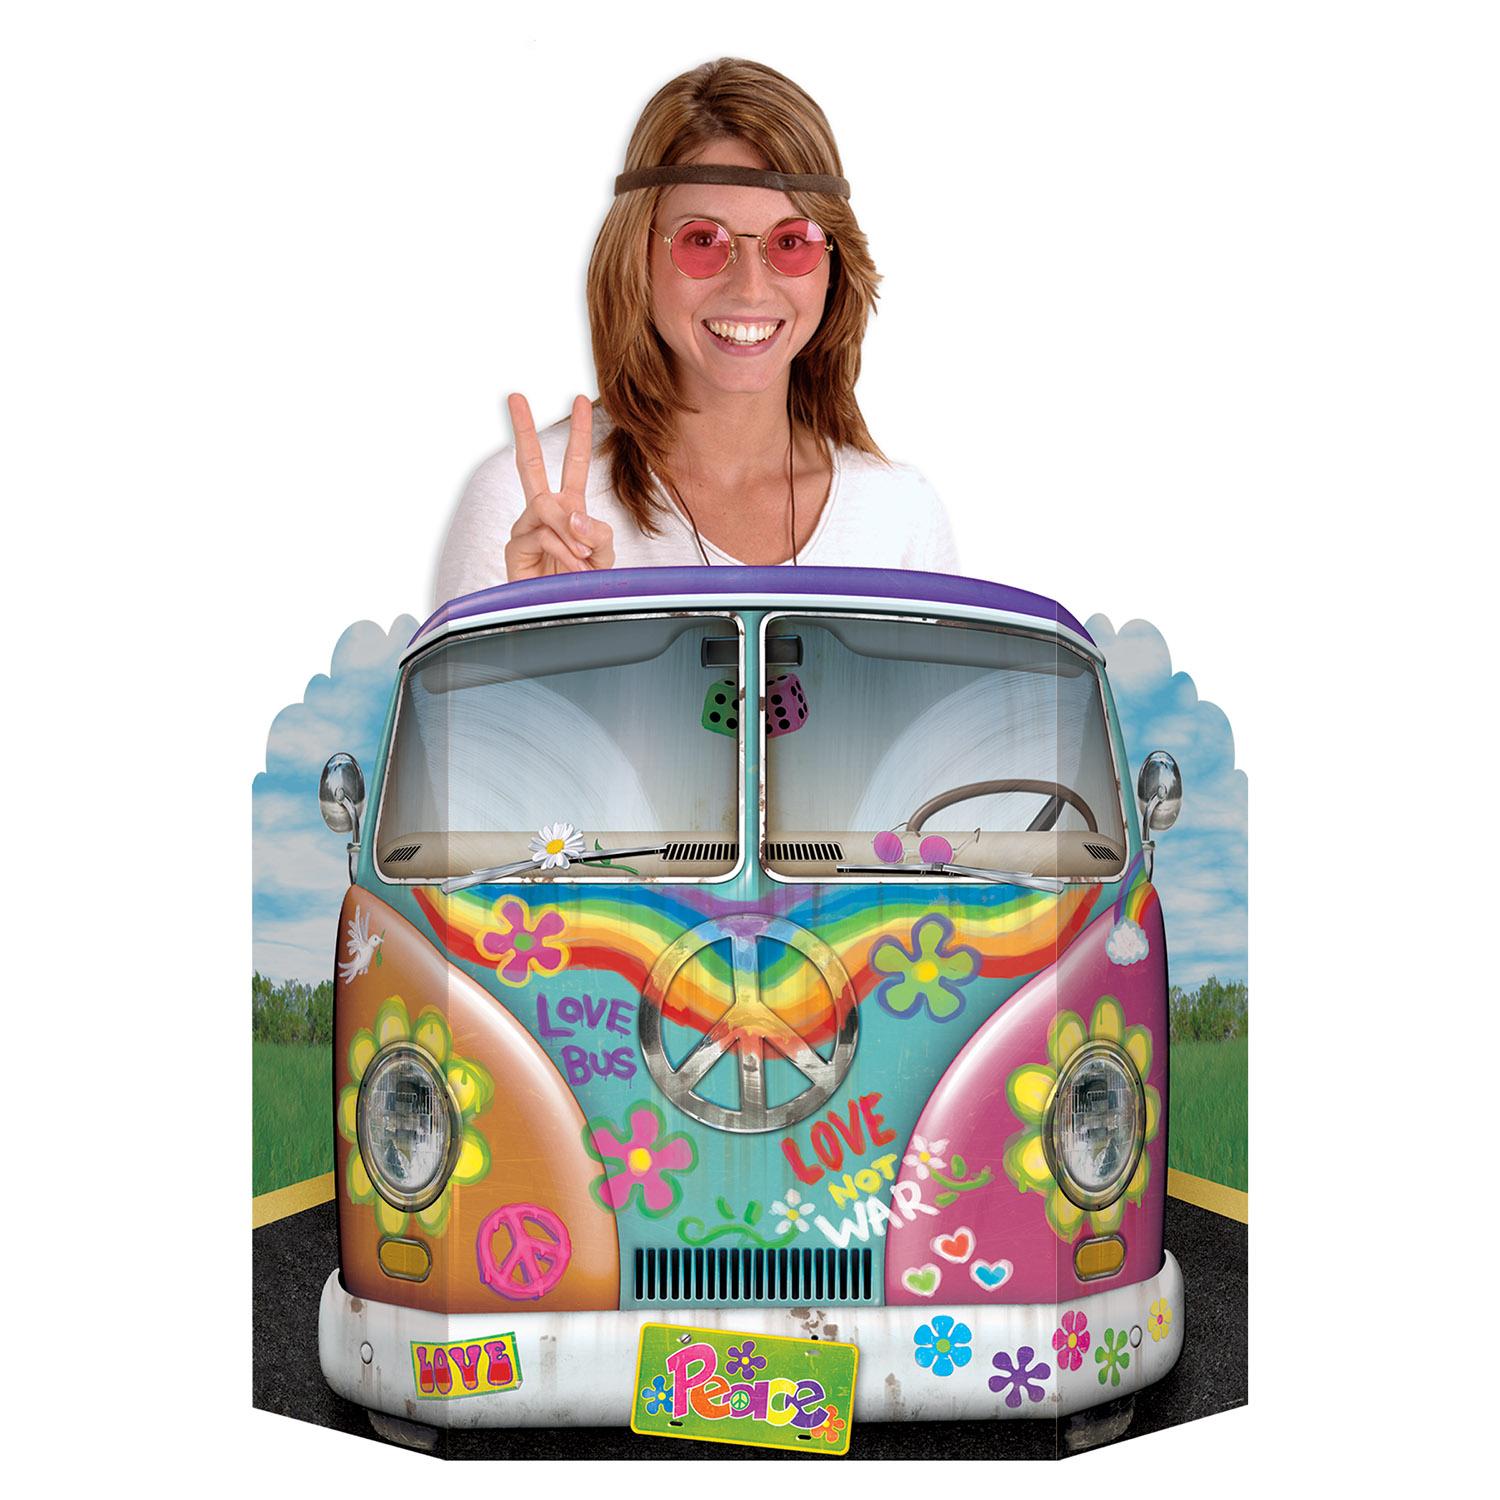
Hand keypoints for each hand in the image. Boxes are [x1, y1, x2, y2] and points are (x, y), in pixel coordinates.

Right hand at [503, 393, 615, 579]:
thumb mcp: (604, 556)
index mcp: (568, 507)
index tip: (581, 399)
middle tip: (515, 396)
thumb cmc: (584, 587)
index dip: (577, 433)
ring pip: (547, 507)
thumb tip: (572, 513)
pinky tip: (572, 567)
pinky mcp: (515, 547)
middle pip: (529, 463)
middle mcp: (542, 512)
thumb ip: (596, 532)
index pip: (573, 463)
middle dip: (522, 429)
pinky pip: (543, 535)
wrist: (566, 617)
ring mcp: (526, 528)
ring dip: (570, 533)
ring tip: (583, 561)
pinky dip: (562, 550)